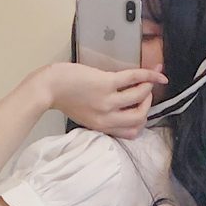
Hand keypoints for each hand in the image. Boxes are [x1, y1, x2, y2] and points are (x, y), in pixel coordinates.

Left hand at [41, 62, 168, 138]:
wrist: (47, 88)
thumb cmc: (63, 98)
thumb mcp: (85, 117)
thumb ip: (102, 117)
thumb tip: (121, 109)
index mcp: (102, 127)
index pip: (132, 132)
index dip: (142, 121)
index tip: (142, 110)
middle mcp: (107, 117)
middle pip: (140, 118)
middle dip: (147, 105)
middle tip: (145, 94)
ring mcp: (107, 101)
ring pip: (140, 97)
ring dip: (148, 88)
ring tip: (146, 80)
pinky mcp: (106, 83)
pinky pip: (134, 79)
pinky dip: (149, 75)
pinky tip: (157, 72)